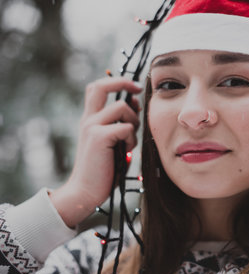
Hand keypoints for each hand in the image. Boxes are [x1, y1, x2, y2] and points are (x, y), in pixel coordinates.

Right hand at [50, 77, 142, 227]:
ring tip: (130, 141)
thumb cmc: (104, 170)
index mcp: (90, 120)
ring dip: (134, 121)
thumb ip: (122, 124)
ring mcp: (91, 127)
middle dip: (122, 82)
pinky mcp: (99, 137)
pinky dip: (132, 139)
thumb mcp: (115, 143)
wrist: (86, 192)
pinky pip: (126, 127)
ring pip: (122, 107)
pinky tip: (127, 152)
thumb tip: (135, 104)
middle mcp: (88, 120)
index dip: (116, 81)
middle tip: (137, 89)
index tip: (134, 88)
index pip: (97, 89)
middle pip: (100, 86)